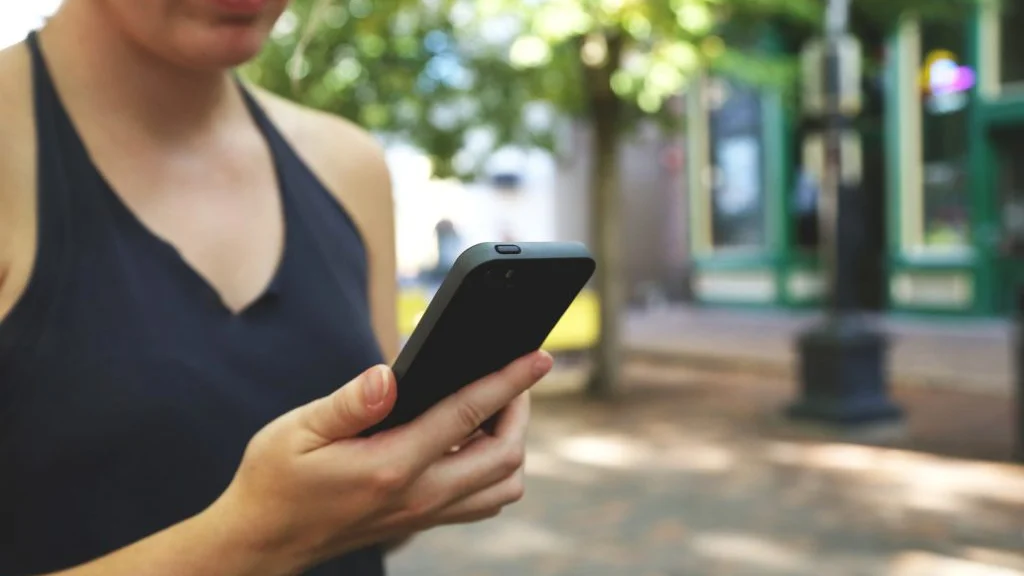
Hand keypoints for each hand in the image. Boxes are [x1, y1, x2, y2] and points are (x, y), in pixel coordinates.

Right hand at [205, 350, 551, 573]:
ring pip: (503, 488)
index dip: (509, 382)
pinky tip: (470, 441)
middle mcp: (418, 497)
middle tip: (512, 377)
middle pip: (505, 457)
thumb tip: (389, 375)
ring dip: (512, 446)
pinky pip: (482, 501)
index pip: (468, 415)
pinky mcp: (422, 522)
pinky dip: (493, 470)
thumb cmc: (275, 479)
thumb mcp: (297, 430)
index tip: (538, 358)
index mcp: (390, 466)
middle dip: (519, 411)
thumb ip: (349, 403)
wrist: (263, 540)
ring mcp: (424, 515)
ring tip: (496, 409)